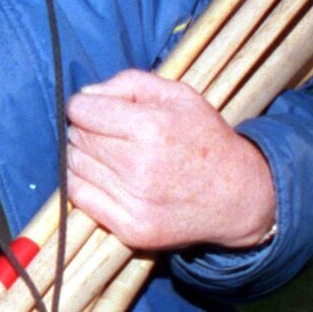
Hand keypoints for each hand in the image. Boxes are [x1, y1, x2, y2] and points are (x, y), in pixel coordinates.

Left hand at [65, 69, 275, 250]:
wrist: (237, 195)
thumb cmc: (204, 138)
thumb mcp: (178, 95)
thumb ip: (129, 83)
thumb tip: (85, 97)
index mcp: (152, 127)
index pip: (83, 110)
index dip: (83, 106)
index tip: (95, 110)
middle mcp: (140, 166)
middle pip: (77, 138)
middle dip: (84, 129)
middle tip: (106, 132)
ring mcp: (135, 201)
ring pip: (74, 166)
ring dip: (83, 156)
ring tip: (108, 154)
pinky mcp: (131, 228)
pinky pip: (79, 198)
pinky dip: (82, 183)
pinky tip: (103, 176)